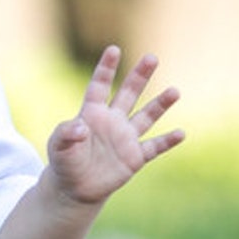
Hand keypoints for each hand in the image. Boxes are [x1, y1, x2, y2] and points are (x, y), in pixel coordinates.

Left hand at [47, 46, 182, 204]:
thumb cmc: (64, 162)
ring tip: (175, 91)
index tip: (113, 49)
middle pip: (128, 94)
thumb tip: (81, 128)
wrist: (76, 189)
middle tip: (152, 57)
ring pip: (146, 116)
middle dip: (139, 76)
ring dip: (160, 105)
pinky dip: (167, 141)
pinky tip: (180, 133)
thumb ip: (65, 134)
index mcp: (92, 113)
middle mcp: (113, 121)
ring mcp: (126, 138)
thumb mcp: (58, 146)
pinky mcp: (135, 157)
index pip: (100, 86)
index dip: (106, 68)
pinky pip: (154, 147)